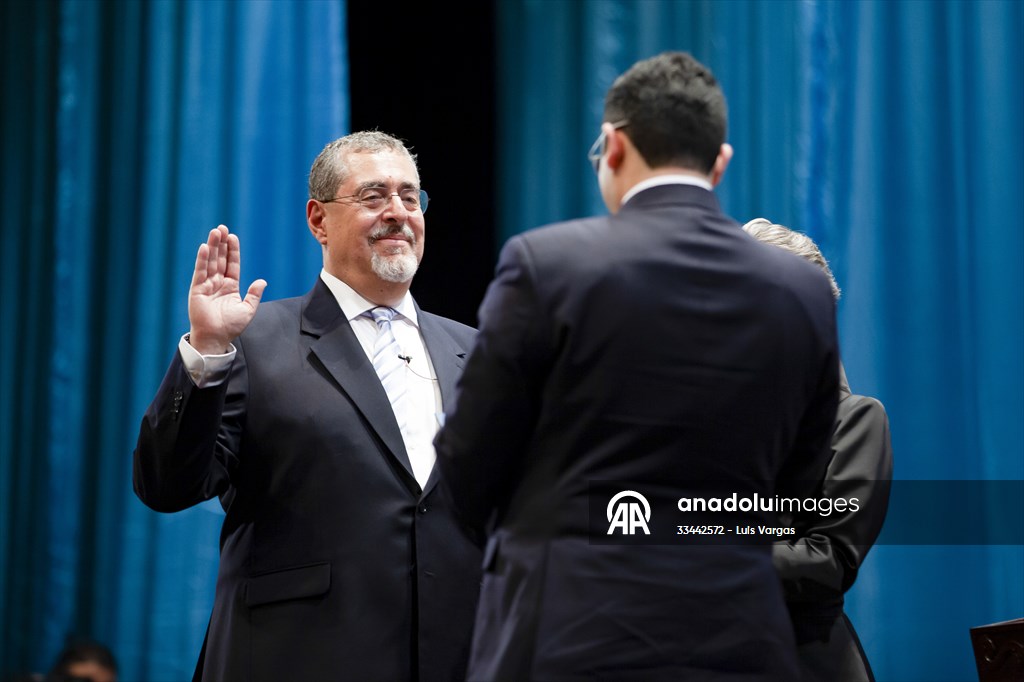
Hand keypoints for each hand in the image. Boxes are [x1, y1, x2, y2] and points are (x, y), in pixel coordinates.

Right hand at [187, 225, 266, 353]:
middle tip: (222, 228)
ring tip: (215, 232)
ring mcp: (207, 285)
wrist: (216, 338)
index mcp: (231, 286)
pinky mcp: (197, 289)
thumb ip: (254, 295)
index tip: (233, 237)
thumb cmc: (231, 326)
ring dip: (212, 247)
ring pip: (210, 262)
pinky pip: (200, 272)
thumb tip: (262, 281)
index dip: (233, 251)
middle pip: (220, 259)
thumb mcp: (247, 310)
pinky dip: (202, 260)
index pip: (232, 264)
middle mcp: (218, 283)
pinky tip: (205, 247)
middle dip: (221, 244)